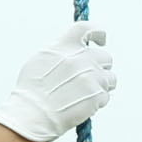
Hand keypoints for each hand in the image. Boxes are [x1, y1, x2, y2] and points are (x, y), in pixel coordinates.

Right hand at [0, 25, 116, 141]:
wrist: (32, 114)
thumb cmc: (32, 89)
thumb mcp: (41, 59)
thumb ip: (62, 51)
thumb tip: (79, 47)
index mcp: (64, 46)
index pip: (87, 28)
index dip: (98, 32)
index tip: (101, 40)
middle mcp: (80, 58)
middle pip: (105, 56)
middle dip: (101, 66)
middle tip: (90, 76)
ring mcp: (91, 76)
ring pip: (110, 77)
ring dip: (102, 84)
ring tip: (83, 93)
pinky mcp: (97, 94)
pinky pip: (106, 94)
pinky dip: (97, 100)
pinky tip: (81, 104)